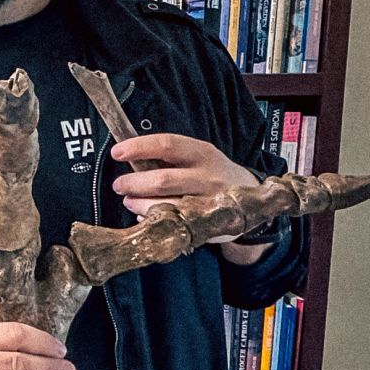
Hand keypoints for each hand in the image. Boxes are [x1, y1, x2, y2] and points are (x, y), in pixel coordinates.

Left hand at [110, 133, 257, 243]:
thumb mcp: (196, 157)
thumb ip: (167, 157)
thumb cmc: (211, 173)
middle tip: (119, 184)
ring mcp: (209, 203)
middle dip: (133, 183)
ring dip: (140, 204)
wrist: (252, 197)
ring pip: (166, 206)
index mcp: (202, 153)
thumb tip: (127, 156)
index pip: (167, 144)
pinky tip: (147, 216)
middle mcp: (208, 177)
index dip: (139, 147)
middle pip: (163, 180)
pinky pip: (174, 224)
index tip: (116, 152)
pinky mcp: (207, 225)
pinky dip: (154, 220)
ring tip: (129, 200)